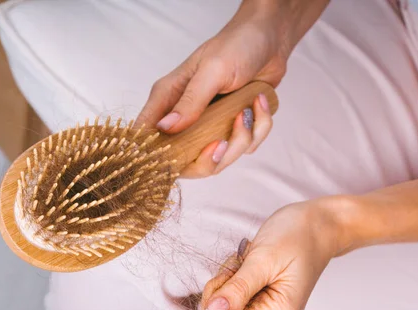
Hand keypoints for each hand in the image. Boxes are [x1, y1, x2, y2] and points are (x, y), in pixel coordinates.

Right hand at [136, 0, 329, 177]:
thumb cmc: (236, 45)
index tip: (182, 157)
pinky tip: (258, 103)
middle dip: (210, 159)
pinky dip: (258, 129)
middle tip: (223, 143)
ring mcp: (209, 125)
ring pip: (219, 158)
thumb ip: (190, 101)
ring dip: (241, 139)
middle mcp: (185, 116)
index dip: (157, 156)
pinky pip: (244, 147)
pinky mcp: (232, 127)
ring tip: (248, 110)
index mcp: (168, 99)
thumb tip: (165, 128)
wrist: (270, 38)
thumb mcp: (213, 71)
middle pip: (185, 162)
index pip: (148, 135)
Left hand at [199, 198, 342, 309]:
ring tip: (255, 262)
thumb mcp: (263, 260)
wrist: (317, 228)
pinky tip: (255, 266)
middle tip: (248, 263)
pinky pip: (232, 298)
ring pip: (223, 304)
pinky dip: (236, 277)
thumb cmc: (297, 237)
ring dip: (232, 277)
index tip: (235, 271)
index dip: (216, 294)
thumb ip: (236, 290)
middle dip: (226, 283)